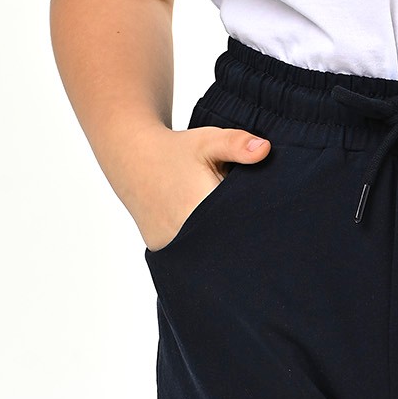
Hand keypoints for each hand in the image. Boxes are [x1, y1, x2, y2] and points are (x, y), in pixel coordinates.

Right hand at [120, 126, 270, 250]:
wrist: (132, 157)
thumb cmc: (175, 149)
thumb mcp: (208, 142)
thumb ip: (237, 144)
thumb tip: (265, 149)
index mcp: (201, 209)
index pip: (240, 230)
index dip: (254, 229)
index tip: (262, 225)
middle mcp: (184, 233)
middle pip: (225, 247)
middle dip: (238, 238)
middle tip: (245, 228)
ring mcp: (170, 245)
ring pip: (206, 256)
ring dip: (218, 247)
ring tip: (223, 230)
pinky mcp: (161, 250)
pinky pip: (187, 256)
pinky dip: (199, 249)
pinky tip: (203, 236)